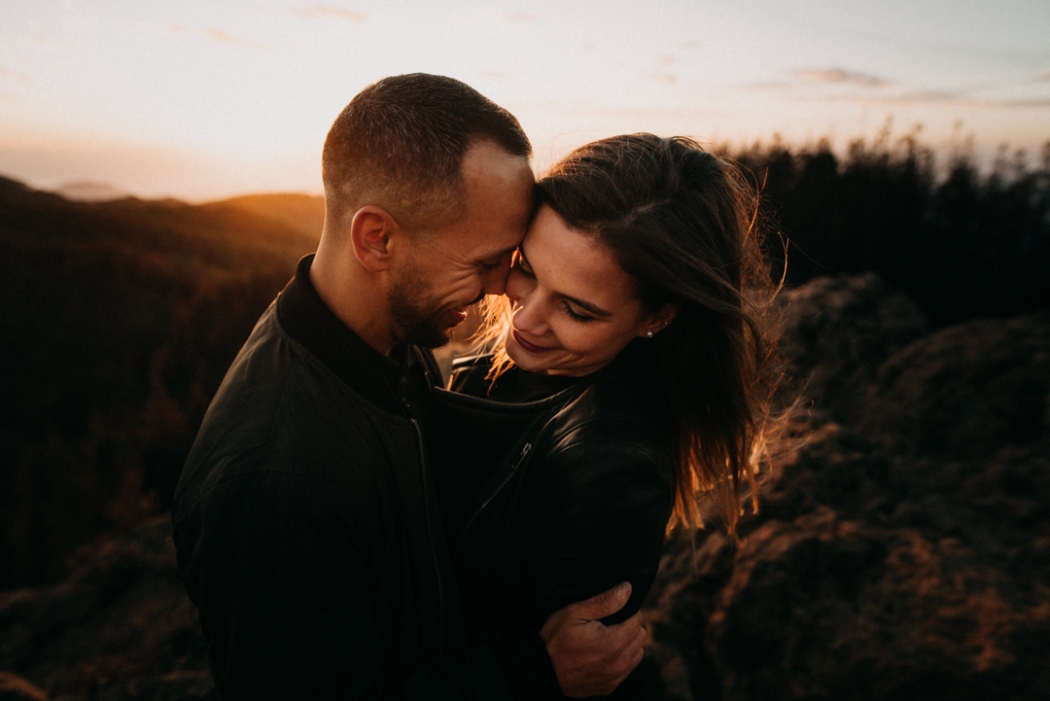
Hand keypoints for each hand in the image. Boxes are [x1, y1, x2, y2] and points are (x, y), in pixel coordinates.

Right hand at [539, 582, 645, 697]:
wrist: (539, 671)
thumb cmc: (554, 639)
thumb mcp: (575, 613)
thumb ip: (604, 602)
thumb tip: (627, 589)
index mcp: (612, 643)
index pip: (638, 621)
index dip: (627, 610)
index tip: (612, 610)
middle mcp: (618, 663)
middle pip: (640, 637)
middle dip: (629, 626)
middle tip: (608, 622)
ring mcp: (614, 677)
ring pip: (637, 653)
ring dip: (628, 643)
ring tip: (608, 636)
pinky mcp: (609, 687)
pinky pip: (627, 670)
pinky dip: (622, 659)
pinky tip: (605, 653)